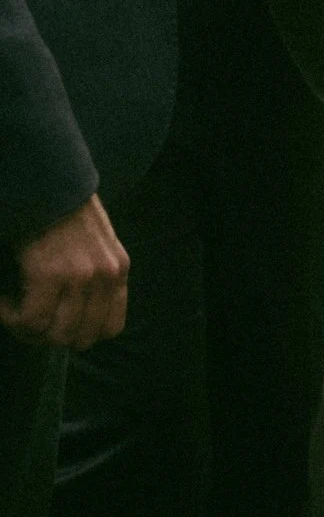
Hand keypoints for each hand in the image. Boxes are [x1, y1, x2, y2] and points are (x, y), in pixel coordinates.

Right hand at [0, 194, 128, 349]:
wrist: (45, 179)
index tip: (55, 323)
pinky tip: (3, 302)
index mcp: (119, 270)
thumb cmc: (62, 210)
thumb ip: (96, 276)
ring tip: (13, 310)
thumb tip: (76, 316)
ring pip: (53, 334)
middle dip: (50, 336)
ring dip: (27, 329)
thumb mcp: (95, 243)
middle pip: (80, 338)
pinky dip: (11, 317)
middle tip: (27, 321)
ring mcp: (80, 276)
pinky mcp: (49, 274)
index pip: (110, 328)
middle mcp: (106, 276)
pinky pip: (29, 320)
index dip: (80, 334)